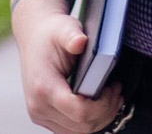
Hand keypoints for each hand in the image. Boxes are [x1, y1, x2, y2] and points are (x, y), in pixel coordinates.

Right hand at [15, 10, 124, 133]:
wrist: (33, 37)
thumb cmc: (51, 33)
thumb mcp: (63, 28)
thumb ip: (72, 35)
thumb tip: (80, 41)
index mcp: (43, 86)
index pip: (79, 112)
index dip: (102, 106)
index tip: (113, 88)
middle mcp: (38, 106)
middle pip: (82, 126)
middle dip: (105, 112)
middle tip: (117, 92)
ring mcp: (40, 114)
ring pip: (78, 132)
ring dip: (99, 119)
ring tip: (111, 98)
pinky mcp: (45, 117)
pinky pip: (72, 130)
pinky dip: (89, 121)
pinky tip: (100, 105)